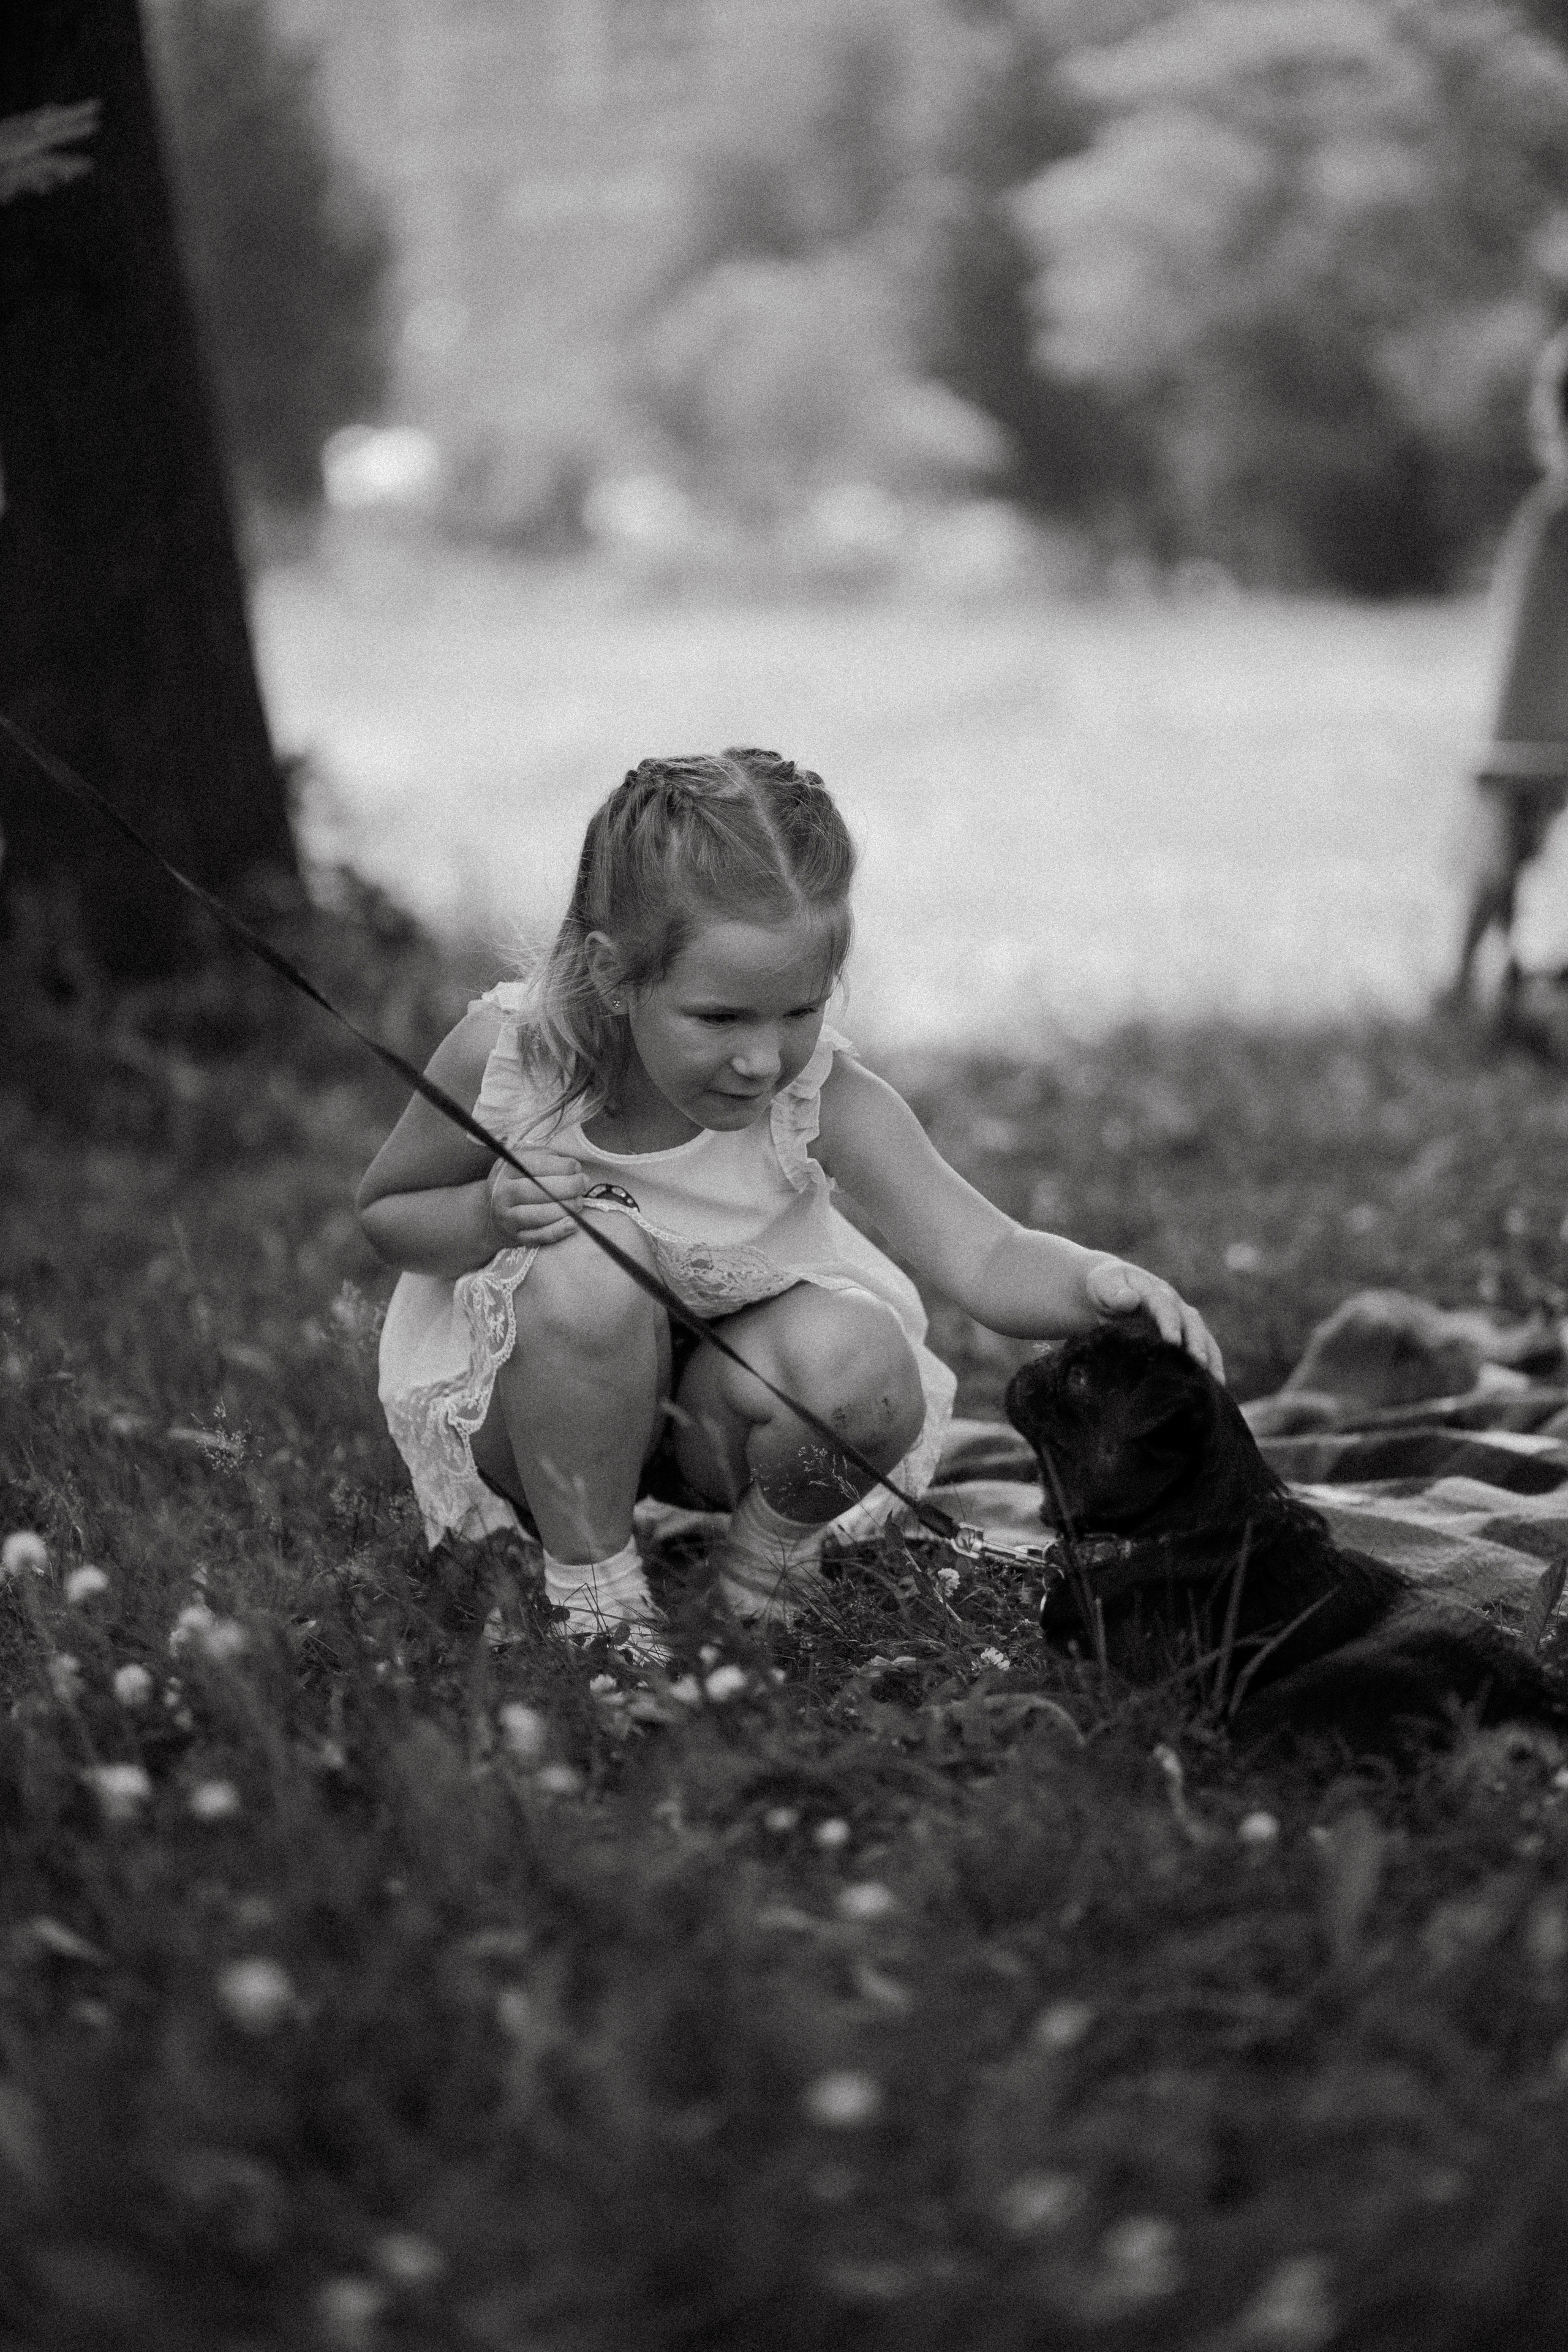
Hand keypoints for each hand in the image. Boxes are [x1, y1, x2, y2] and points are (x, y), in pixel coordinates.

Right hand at [485, 1151, 586, 1248]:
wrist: (492, 1211)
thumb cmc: (518, 1181)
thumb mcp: (524, 1161)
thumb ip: (546, 1157)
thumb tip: (572, 1166)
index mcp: (506, 1170)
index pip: (533, 1165)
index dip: (559, 1166)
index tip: (576, 1167)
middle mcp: (503, 1194)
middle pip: (534, 1190)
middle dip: (566, 1186)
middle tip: (583, 1183)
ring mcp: (507, 1217)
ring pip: (536, 1215)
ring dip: (564, 1208)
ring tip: (579, 1202)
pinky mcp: (516, 1237)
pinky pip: (538, 1236)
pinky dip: (557, 1231)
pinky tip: (573, 1224)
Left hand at [1085, 1258, 1224, 1382]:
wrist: (1112, 1290)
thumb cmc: (1105, 1288)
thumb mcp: (1103, 1284)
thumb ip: (1112, 1291)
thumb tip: (1129, 1300)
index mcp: (1155, 1292)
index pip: (1165, 1307)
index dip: (1170, 1323)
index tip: (1172, 1341)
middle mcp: (1175, 1306)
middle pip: (1191, 1323)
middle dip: (1197, 1343)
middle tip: (1200, 1363)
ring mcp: (1182, 1322)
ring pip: (1203, 1338)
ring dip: (1211, 1358)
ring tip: (1215, 1382)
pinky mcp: (1183, 1338)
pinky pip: (1203, 1350)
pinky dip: (1211, 1366)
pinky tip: (1213, 1387)